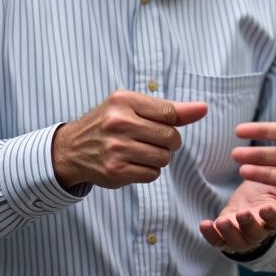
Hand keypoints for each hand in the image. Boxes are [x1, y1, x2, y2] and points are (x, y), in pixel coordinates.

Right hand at [52, 90, 206, 188]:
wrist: (71, 149)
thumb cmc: (109, 124)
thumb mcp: (133, 107)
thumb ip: (170, 109)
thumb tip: (203, 109)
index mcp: (124, 101)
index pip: (170, 113)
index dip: (171, 123)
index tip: (160, 124)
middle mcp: (118, 123)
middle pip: (170, 137)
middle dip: (167, 142)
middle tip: (148, 139)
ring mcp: (116, 148)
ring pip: (164, 158)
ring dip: (158, 158)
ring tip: (139, 151)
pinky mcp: (115, 171)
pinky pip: (152, 174)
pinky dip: (148, 171)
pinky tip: (132, 163)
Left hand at [199, 180, 275, 254]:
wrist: (251, 199)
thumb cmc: (268, 191)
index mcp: (274, 219)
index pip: (275, 221)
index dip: (271, 216)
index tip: (266, 208)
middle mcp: (258, 232)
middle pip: (254, 235)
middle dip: (248, 225)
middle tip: (242, 213)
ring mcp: (240, 235)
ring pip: (236, 241)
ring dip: (228, 233)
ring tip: (222, 221)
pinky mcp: (224, 234)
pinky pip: (217, 241)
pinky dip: (210, 235)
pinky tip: (205, 224)